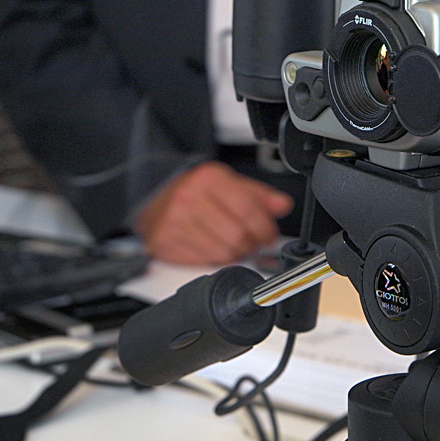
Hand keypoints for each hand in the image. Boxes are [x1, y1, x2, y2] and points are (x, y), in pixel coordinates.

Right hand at [134, 162, 291, 264]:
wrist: (157, 202)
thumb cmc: (196, 193)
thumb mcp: (230, 184)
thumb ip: (260, 195)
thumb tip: (283, 205)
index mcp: (209, 178)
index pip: (248, 209)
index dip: (265, 228)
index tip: (270, 235)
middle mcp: (189, 198)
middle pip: (236, 234)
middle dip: (252, 244)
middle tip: (254, 243)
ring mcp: (174, 222)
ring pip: (222, 252)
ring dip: (236, 254)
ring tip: (235, 245)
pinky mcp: (165, 242)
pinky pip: (204, 262)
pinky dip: (217, 261)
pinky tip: (217, 249)